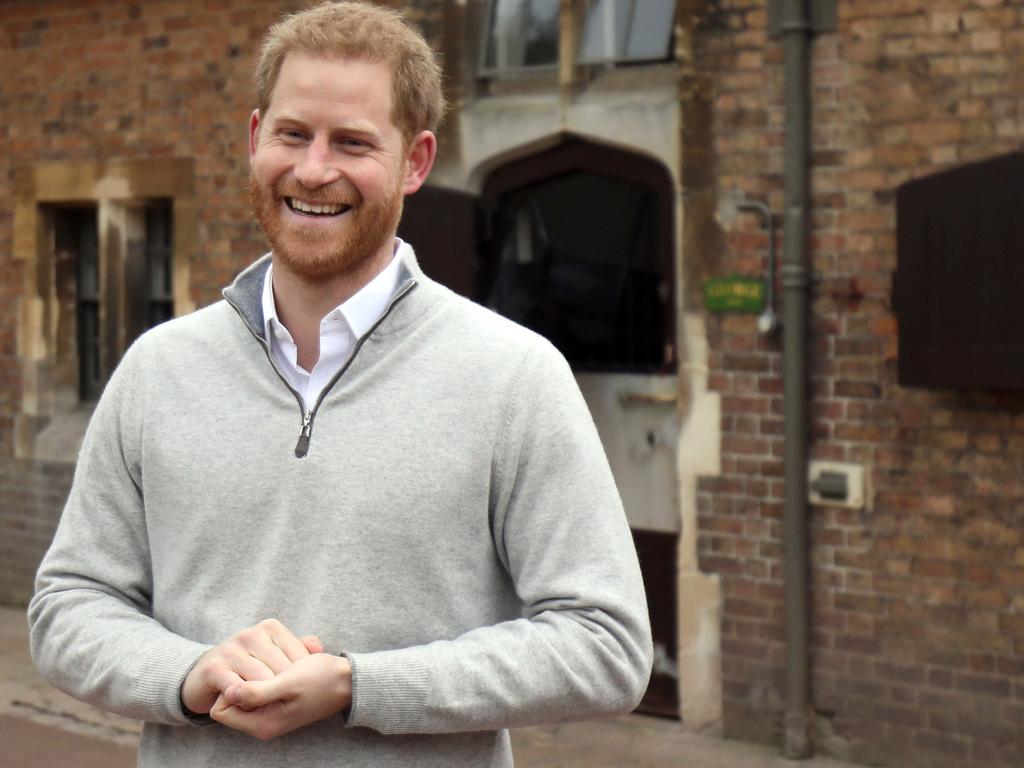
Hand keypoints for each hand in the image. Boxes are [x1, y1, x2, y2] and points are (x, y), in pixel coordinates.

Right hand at [181, 618, 322, 715]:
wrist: (205, 674)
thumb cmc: (248, 666)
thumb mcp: (274, 654)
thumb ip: (297, 649)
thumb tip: (319, 649)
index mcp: (270, 627)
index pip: (298, 656)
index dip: (301, 679)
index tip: (299, 692)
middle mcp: (251, 634)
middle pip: (281, 670)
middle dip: (285, 691)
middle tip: (287, 705)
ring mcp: (231, 649)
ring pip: (261, 681)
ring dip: (266, 699)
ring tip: (270, 707)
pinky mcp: (214, 668)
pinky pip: (237, 690)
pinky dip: (246, 701)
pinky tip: (249, 706)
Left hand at [209, 654, 352, 739]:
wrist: (349, 680)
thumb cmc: (322, 680)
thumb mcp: (289, 683)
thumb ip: (257, 692)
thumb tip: (227, 692)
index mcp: (262, 723)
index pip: (221, 710)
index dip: (229, 689)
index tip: (249, 673)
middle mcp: (263, 721)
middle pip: (230, 700)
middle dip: (243, 680)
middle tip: (268, 668)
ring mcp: (270, 711)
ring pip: (244, 690)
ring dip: (256, 674)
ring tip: (281, 667)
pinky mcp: (276, 699)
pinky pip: (258, 684)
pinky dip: (266, 672)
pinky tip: (284, 666)